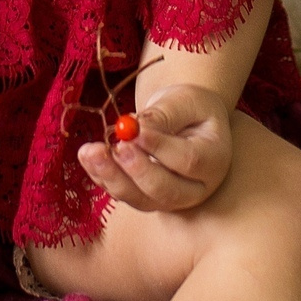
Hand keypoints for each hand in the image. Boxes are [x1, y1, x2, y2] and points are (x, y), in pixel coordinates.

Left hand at [77, 80, 233, 212]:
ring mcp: (169, 199)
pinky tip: (86, 156)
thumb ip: (165, 114)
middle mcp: (194, 188)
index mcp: (214, 160)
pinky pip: (122, 194)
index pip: (188, 161)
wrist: (183, 121)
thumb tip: (136, 128)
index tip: (135, 131)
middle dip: (137, 171)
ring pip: (140, 199)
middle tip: (117, 148)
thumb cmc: (189, 108)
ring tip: (91, 151)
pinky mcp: (145, 199)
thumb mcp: (185, 101)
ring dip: (112, 177)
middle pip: (165, 191)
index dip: (160, 148)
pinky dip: (101, 177)